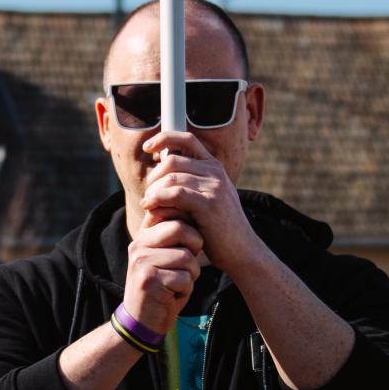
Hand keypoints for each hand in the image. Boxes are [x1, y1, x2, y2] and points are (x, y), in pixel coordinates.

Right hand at [122, 217, 202, 334]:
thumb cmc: (161, 286)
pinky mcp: (149, 281)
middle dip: (195, 246)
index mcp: (143, 235)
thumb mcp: (163, 256)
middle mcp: (139, 245)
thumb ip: (172, 236)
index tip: (191, 244)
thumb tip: (192, 210)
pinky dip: (186, 289)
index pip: (171, 212)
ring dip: (191, 274)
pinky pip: (184, 278)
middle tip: (189, 264)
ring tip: (179, 283)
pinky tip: (174, 295)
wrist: (141, 320)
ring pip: (186, 256)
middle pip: (180, 228)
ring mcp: (142, 262)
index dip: (190, 226)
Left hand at [140, 131, 262, 273]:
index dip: (164, 138)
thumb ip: (188, 182)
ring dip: (153, 191)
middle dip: (154, 176)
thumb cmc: (216, 228)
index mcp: (214, 166)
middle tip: (148, 195)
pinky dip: (158, 199)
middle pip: (172, 160)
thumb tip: (159, 167)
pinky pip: (175, 193)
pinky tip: (150, 207)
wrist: (241, 251)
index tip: (147, 147)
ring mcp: (215, 186)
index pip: (187, 138)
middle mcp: (216, 172)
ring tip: (147, 204)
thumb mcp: (205, 198)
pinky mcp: (209, 204)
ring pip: (171, 177)